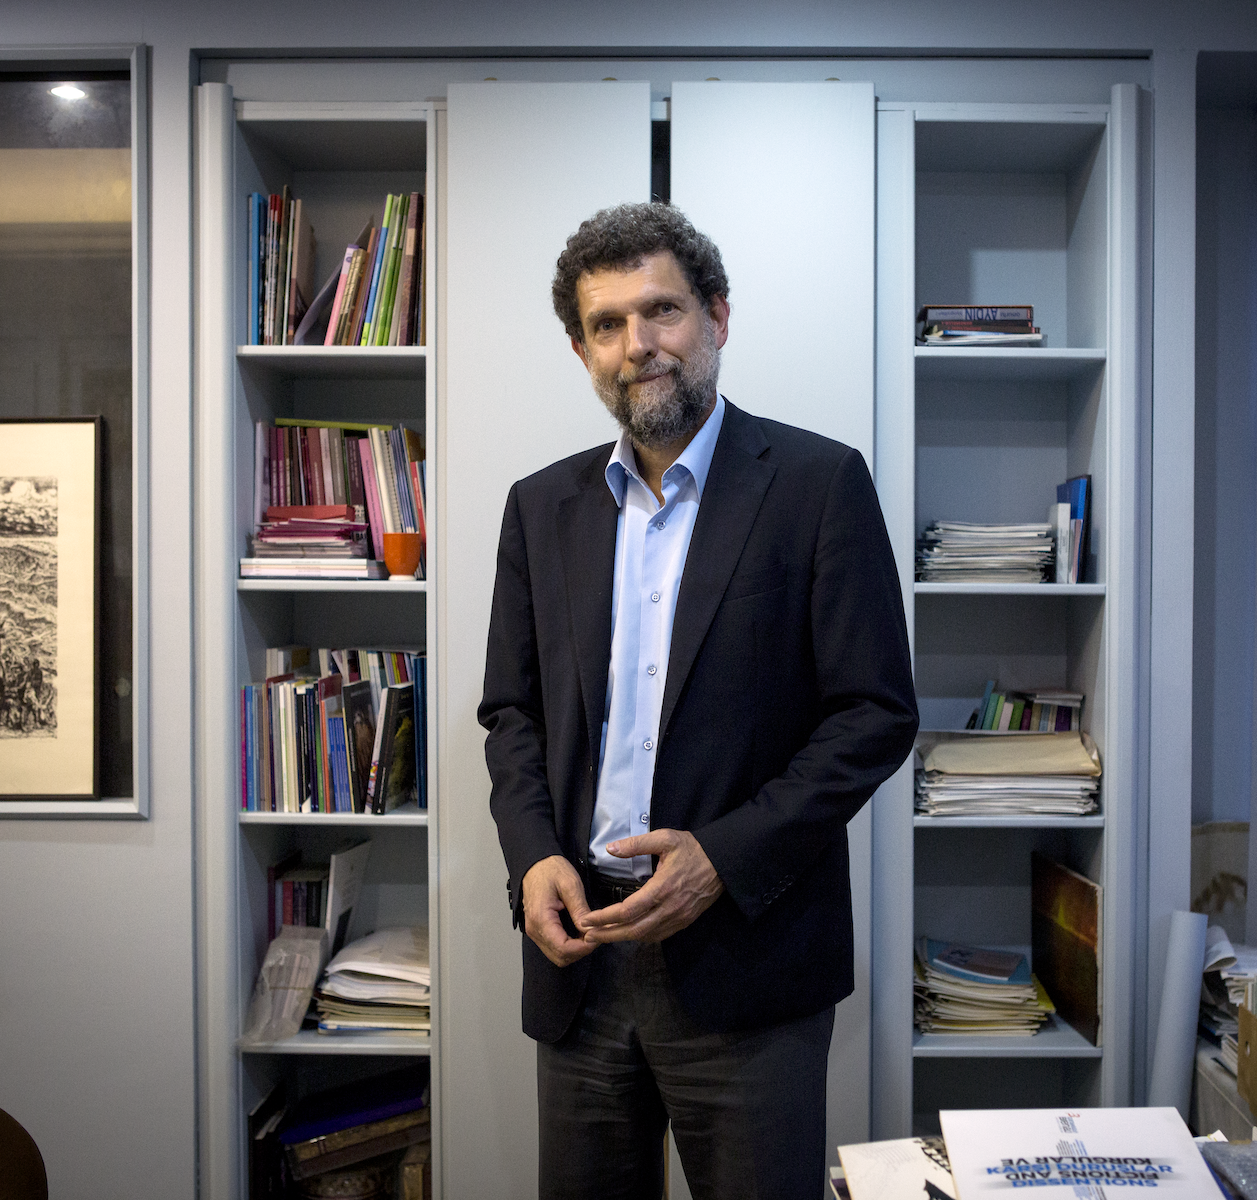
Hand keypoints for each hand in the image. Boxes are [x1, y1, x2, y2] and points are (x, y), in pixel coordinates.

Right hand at [521, 855, 596, 966]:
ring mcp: (534, 931)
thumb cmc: (550, 869)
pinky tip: (579, 933)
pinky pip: (553, 947)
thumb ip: (580, 910)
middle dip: (581, 951)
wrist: (535, 863)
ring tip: (588, 933)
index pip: (563, 949)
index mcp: (541, 918)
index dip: (584, 948)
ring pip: (557, 956)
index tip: (597, 936)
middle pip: (560, 958)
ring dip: (575, 950)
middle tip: (595, 934)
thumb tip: (592, 931)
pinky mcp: (537, 930)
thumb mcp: (570, 885)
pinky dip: (568, 946)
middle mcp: (534, 930)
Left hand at [578, 829, 723, 943]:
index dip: (605, 917)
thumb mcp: (665, 838)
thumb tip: (610, 848)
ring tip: (602, 935)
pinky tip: (628, 933)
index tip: (586, 919)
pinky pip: (658, 935)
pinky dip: (640, 937)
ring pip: (645, 936)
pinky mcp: (684, 921)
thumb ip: (636, 844)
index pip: (628, 910)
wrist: (723, 863)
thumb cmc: (692, 849)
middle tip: (587, 935)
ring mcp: (678, 917)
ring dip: (622, 938)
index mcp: (662, 887)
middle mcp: (670, 908)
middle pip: (634, 930)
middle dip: (608, 934)